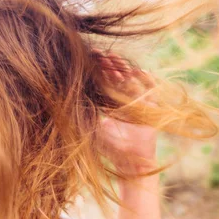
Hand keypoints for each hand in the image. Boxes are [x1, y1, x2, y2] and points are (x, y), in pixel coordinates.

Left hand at [94, 51, 158, 175]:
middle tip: (106, 56)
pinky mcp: (151, 110)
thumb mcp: (93, 130)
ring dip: (127, 70)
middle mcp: (124, 101)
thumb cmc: (109, 149)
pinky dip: (148, 81)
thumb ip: (85, 118)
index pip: (104, 81)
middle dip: (112, 66)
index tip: (93, 57)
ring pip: (133, 82)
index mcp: (109, 103)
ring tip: (120, 62)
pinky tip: (142, 72)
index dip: (99, 69)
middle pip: (118, 78)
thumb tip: (67, 103)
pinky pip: (151, 92)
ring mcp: (138, 104)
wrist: (131, 162)